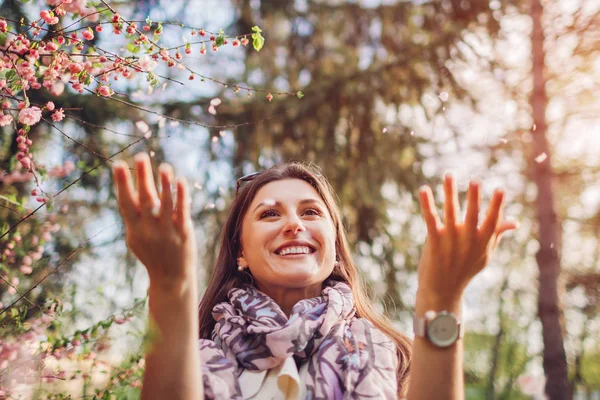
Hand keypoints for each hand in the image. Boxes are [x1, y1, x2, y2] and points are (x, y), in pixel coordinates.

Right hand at [112, 153, 196, 295]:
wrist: (170, 279)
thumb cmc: (152, 255)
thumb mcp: (137, 238)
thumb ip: (134, 217)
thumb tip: (129, 191)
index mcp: (134, 228)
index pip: (125, 202)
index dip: (122, 183)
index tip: (118, 164)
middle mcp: (148, 229)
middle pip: (144, 199)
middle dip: (142, 177)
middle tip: (140, 156)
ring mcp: (166, 231)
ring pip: (165, 203)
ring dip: (164, 184)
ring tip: (164, 166)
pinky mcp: (183, 233)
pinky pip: (182, 211)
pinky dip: (181, 196)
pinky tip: (181, 181)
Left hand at [416, 174, 517, 308]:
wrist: (442, 290)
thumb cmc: (465, 269)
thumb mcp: (485, 254)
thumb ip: (497, 234)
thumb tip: (515, 222)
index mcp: (483, 242)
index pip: (492, 221)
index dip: (496, 205)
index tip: (500, 189)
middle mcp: (468, 240)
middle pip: (473, 215)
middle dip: (475, 197)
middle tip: (476, 180)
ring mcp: (450, 240)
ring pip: (450, 212)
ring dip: (450, 192)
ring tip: (449, 174)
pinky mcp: (433, 240)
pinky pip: (430, 218)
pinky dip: (427, 203)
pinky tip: (424, 189)